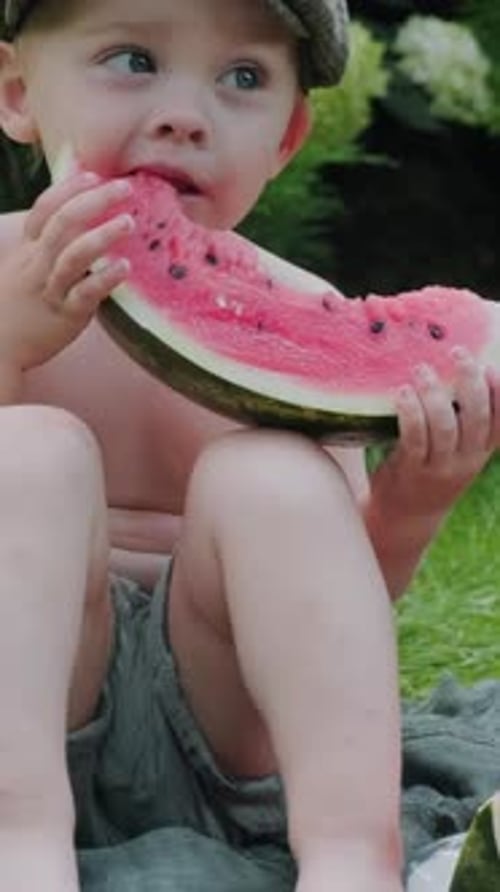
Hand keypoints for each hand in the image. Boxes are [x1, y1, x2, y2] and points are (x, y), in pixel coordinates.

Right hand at [0, 170, 134, 372]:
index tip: (93, 175)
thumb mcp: (22, 272)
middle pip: (63, 223)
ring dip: (102, 235)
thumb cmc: (16, 308)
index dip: (68, 189)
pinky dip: (105, 278)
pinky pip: (84, 293)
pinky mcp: (65, 315)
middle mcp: (37, 265)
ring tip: (129, 222)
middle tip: (125, 188)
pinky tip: (124, 267)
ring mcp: (51, 289)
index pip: (44, 210)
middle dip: (94, 201)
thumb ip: (43, 249)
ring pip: (73, 256)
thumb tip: (73, 227)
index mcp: (28, 251)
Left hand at [371, 348, 499, 518]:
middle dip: (470, 380)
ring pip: (445, 426)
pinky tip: (402, 393)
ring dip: (434, 393)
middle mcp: (467, 460)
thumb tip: (464, 369)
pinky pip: (414, 438)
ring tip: (421, 369)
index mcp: (482, 450)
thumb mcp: (458, 449)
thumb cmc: (432, 468)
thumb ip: (464, 418)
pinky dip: (410, 412)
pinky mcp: (412, 472)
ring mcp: (441, 468)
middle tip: (457, 352)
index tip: (489, 365)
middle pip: (476, 416)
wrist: (406, 516)